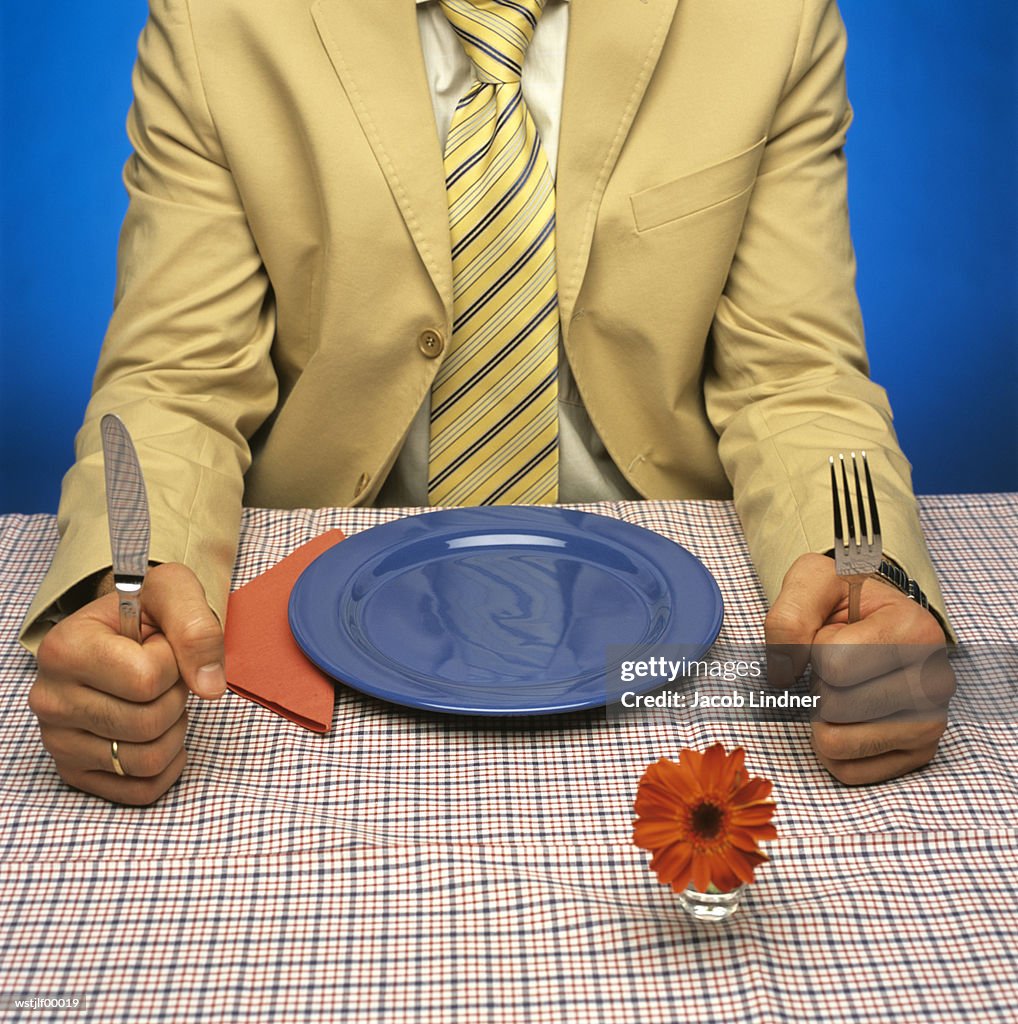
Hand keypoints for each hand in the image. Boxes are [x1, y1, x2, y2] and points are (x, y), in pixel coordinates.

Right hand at [29, 563, 225, 804]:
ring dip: (174, 731)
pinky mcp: (75, 770)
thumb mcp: (174, 592)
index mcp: (65, 649)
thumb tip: (210, 688)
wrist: (119, 629)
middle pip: (148, 723)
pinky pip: (139, 790)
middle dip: (176, 697)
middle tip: (164, 676)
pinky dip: (166, 766)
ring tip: (160, 700)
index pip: (147, 679)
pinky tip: (162, 734)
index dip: (174, 661)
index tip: (159, 644)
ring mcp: (58, 740)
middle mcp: (49, 698)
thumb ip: (197, 629)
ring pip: (146, 761)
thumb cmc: (146, 610)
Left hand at [765, 553, 954, 784]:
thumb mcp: (813, 581)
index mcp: (916, 632)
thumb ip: (789, 617)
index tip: (834, 634)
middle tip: (838, 665)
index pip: (834, 664)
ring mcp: (931, 722)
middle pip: (836, 707)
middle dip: (819, 685)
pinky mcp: (917, 754)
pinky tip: (846, 720)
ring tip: (844, 689)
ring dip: (823, 718)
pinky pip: (850, 771)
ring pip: (840, 744)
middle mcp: (935, 682)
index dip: (817, 648)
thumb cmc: (845, 599)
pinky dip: (831, 750)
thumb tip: (781, 677)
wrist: (877, 616)